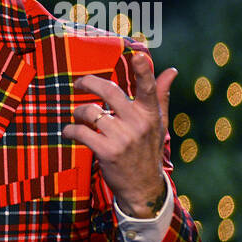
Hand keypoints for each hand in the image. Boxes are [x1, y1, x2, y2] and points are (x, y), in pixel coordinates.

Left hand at [62, 51, 175, 217]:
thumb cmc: (147, 150)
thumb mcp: (158, 124)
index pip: (148, 88)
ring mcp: (122, 138)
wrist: (142, 187)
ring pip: (90, 111)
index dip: (143, 70)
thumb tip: (171, 71)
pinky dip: (70, 130)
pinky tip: (70, 132)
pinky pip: (81, 132)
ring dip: (78, 112)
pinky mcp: (107, 151)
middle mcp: (138, 123)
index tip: (137, 54)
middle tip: (79, 84)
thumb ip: (161, 96)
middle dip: (89, 83)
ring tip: (77, 117)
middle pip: (109, 92)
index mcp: (150, 114)